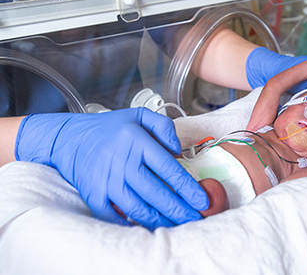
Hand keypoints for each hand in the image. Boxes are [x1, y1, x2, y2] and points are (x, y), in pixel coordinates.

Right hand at [15, 108, 208, 229]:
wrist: (70, 138)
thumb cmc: (109, 128)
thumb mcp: (139, 115)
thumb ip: (163, 126)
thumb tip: (178, 149)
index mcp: (137, 142)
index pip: (168, 169)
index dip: (187, 188)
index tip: (202, 200)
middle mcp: (123, 163)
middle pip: (157, 193)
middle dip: (180, 209)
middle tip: (196, 218)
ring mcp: (107, 181)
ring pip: (138, 208)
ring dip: (161, 219)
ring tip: (178, 224)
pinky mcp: (94, 194)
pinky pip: (114, 216)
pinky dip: (131, 224)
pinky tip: (147, 226)